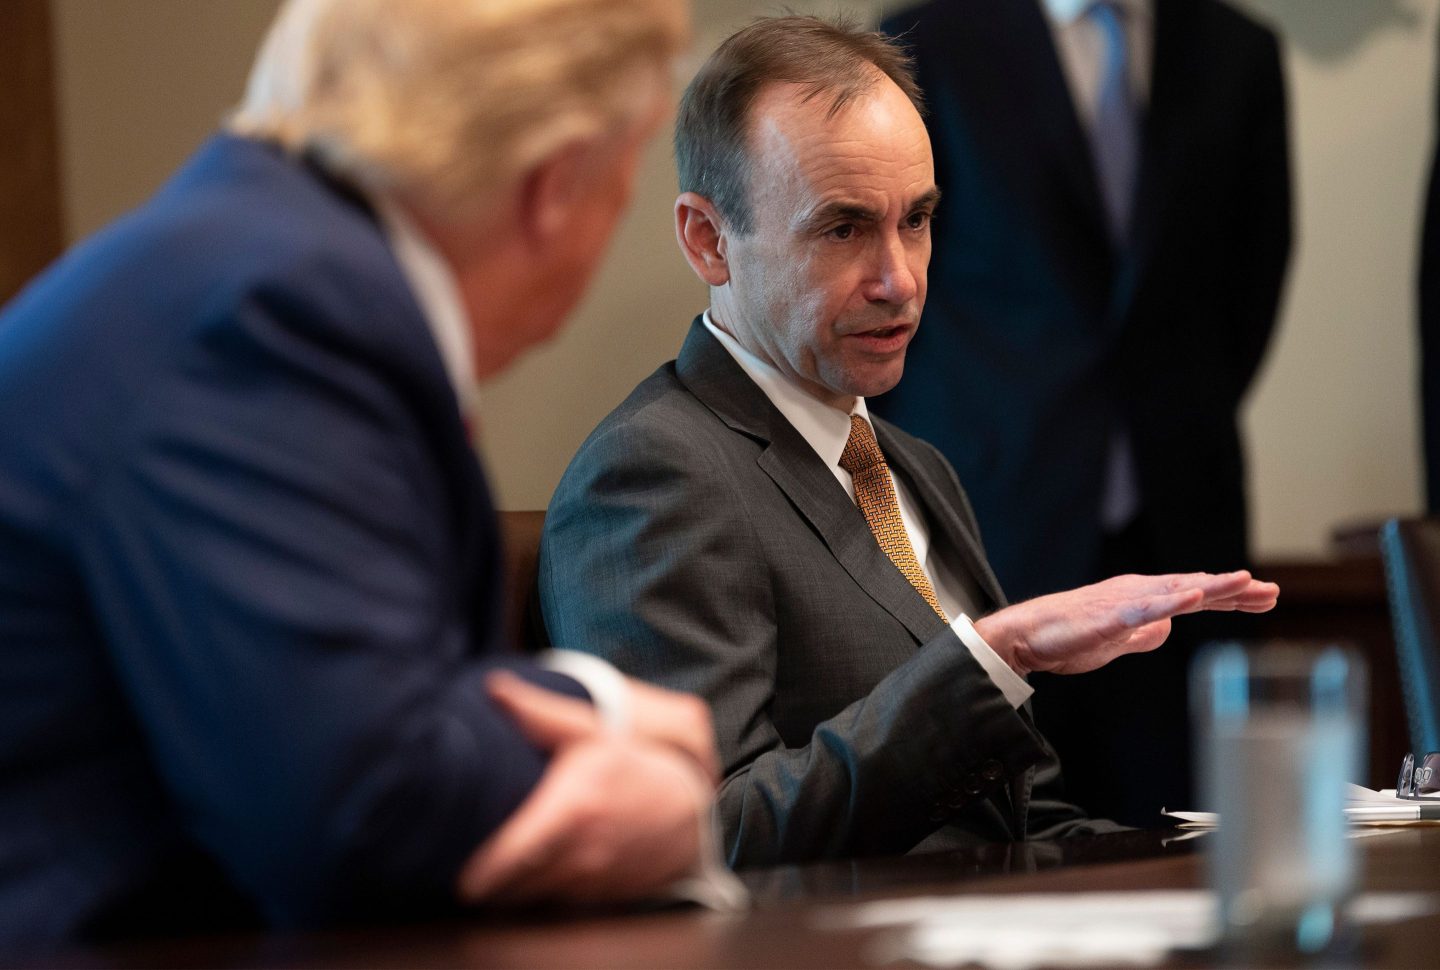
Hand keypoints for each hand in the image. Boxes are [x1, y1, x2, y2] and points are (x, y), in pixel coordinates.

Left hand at [455, 673, 712, 903]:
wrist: (690, 811)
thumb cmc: (636, 767)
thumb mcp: (591, 733)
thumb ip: (538, 714)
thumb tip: (492, 688)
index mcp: (572, 808)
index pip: (510, 858)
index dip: (478, 875)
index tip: (458, 876)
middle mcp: (582, 851)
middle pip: (513, 886)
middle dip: (489, 878)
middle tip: (470, 856)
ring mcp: (593, 880)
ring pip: (533, 898)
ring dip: (514, 886)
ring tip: (499, 865)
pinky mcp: (599, 898)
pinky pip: (556, 903)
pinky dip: (542, 891)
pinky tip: (537, 869)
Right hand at [973, 570, 1278, 676]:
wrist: (1025, 636)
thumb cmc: (1066, 636)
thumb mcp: (1118, 640)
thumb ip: (1144, 633)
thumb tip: (1168, 629)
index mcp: (1142, 599)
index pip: (1195, 595)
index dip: (1232, 595)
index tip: (1266, 597)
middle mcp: (1138, 592)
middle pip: (1195, 589)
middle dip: (1235, 590)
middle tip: (1272, 593)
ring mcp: (1124, 603)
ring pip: (1175, 592)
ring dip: (1211, 587)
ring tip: (1245, 583)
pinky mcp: (1107, 617)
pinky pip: (1143, 610)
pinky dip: (1169, 603)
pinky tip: (1192, 600)